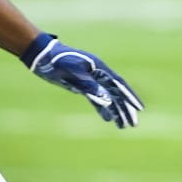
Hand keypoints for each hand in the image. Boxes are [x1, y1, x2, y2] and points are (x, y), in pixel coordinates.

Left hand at [21, 33, 143, 128]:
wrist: (43, 56)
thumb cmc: (58, 60)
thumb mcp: (73, 72)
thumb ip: (89, 85)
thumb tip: (107, 100)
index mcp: (99, 68)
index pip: (119, 85)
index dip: (130, 96)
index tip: (139, 108)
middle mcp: (98, 74)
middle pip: (116, 94)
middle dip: (125, 109)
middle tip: (133, 124)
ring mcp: (91, 80)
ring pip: (107, 98)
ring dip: (116, 111)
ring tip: (123, 126)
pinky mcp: (82, 86)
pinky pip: (96, 99)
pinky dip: (103, 109)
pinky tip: (108, 119)